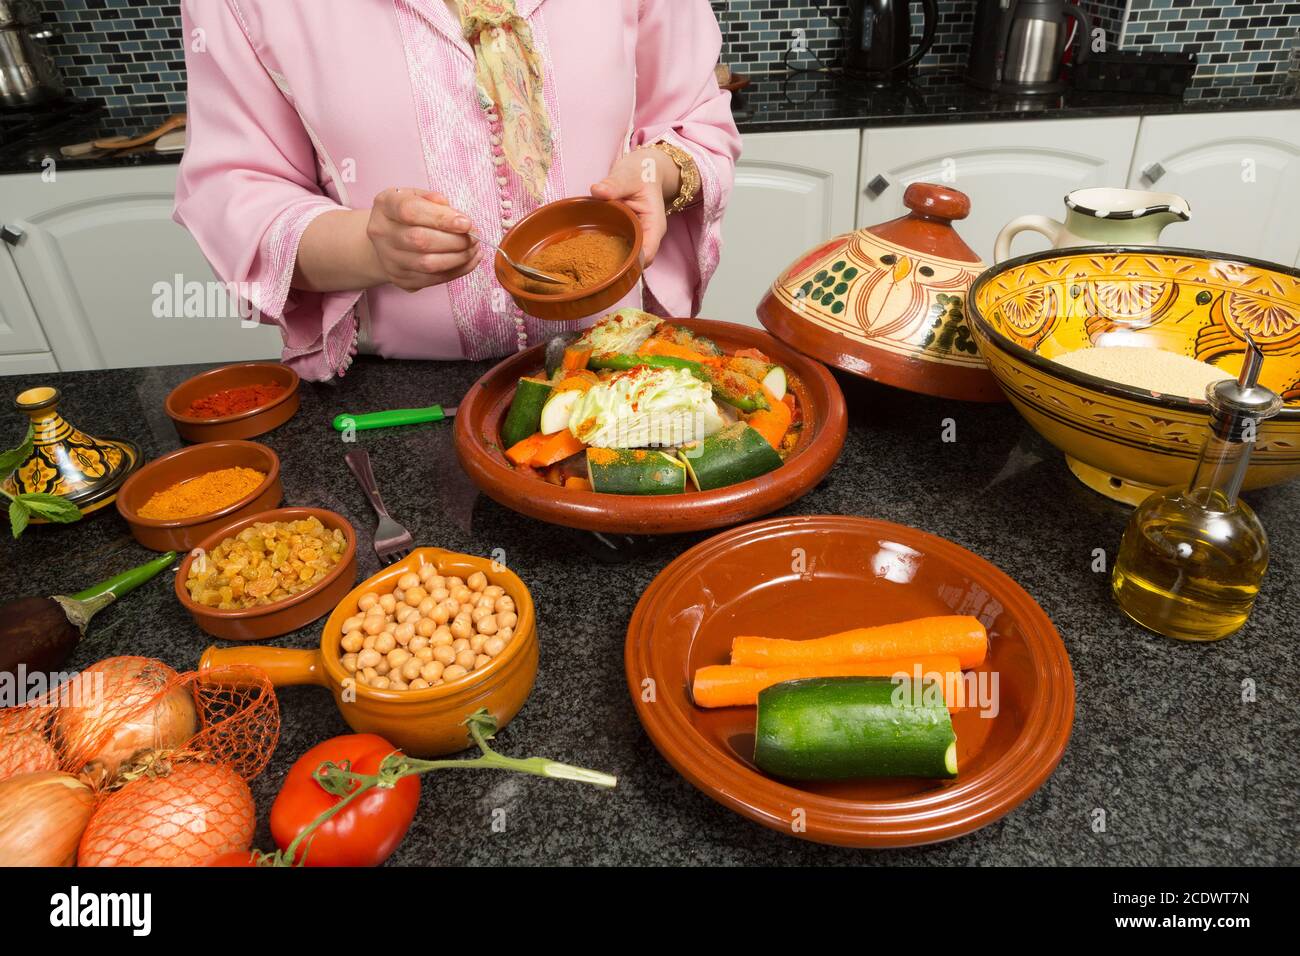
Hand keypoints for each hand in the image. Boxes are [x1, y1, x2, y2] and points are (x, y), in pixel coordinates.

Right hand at [365, 188, 481, 292]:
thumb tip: (457, 215)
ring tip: (474, 248)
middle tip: (474, 237)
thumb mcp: (417, 196)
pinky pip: (434, 279)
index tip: (466, 222)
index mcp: (385, 206)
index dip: (442, 218)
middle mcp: (381, 233)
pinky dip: (458, 271)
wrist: (387, 240)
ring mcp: (389, 259)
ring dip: (459, 258)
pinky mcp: (401, 279)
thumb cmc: (408, 214)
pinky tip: (470, 260)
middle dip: (455, 240)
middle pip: (420, 240)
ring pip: (428, 264)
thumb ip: (435, 200)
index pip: (410, 211)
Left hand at [590, 148, 679, 264]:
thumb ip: (614, 184)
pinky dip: (603, 251)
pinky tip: (586, 251)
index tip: (609, 262)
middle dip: (616, 266)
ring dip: (607, 261)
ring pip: (624, 258)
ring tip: (586, 261)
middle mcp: (647, 237)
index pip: (647, 254)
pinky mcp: (625, 236)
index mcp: (654, 226)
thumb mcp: (629, 175)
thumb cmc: (641, 172)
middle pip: (635, 262)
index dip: (630, 263)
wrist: (644, 170)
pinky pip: (616, 250)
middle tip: (590, 267)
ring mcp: (636, 238)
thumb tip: (597, 190)